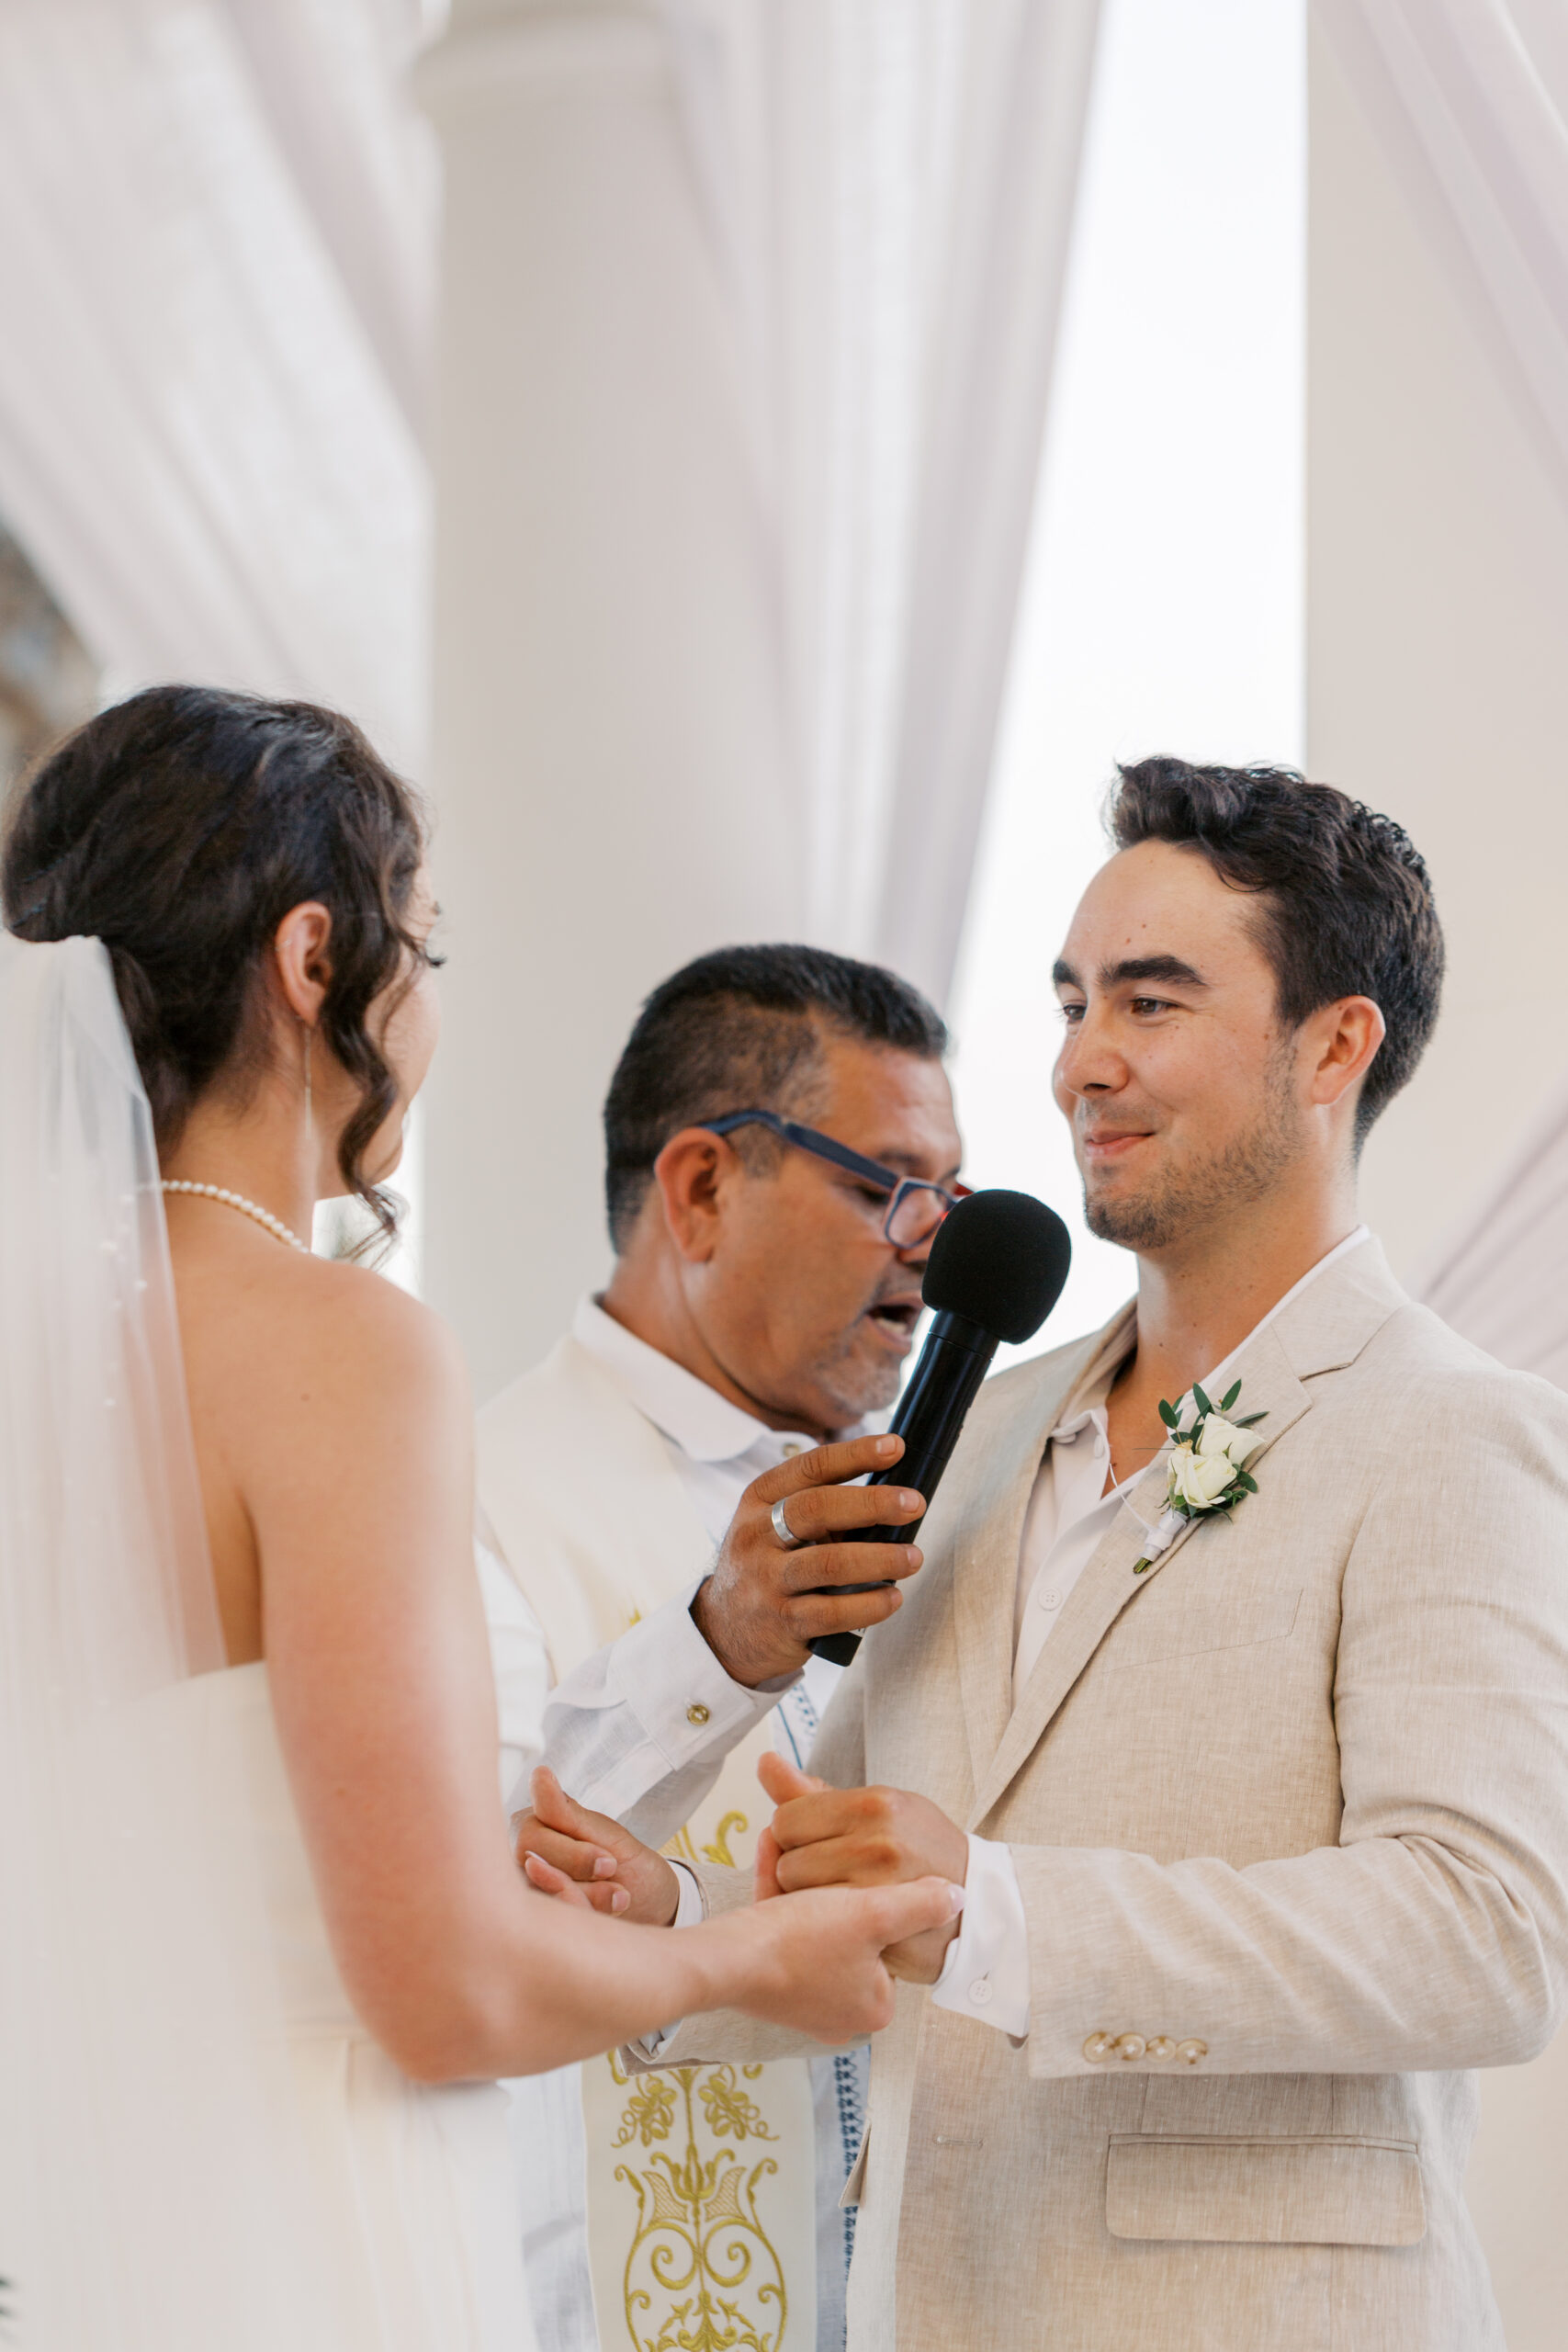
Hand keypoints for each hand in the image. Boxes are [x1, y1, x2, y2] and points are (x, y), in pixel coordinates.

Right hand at [512, 1767, 680, 1924]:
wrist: (652, 1906)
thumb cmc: (627, 1863)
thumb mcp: (607, 1836)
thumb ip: (567, 1814)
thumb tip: (539, 1773)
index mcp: (530, 1825)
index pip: (531, 1839)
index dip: (574, 1856)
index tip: (610, 1861)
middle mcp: (518, 1859)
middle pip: (534, 1870)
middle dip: (583, 1878)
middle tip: (614, 1875)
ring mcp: (525, 1893)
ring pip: (546, 1901)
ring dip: (591, 1900)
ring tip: (619, 1895)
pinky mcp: (540, 1924)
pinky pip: (556, 1926)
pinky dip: (590, 1918)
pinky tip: (611, 1911)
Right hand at [692, 1435, 925, 1685]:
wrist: (724, 1631)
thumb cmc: (768, 1566)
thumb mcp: (773, 1527)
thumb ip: (820, 1510)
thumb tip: (893, 1494)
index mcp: (759, 1500)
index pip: (809, 1468)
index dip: (855, 1454)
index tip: (895, 1447)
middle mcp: (756, 1536)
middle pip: (817, 1509)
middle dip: (872, 1503)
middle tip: (915, 1504)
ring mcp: (766, 1580)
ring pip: (829, 1563)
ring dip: (880, 1558)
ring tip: (913, 1557)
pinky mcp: (781, 1622)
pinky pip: (832, 1612)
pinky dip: (870, 1604)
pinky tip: (893, 1598)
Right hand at [706, 1876, 965, 2044]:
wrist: (724, 1961)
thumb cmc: (798, 1942)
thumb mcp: (870, 1913)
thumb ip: (919, 1904)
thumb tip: (957, 1897)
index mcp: (874, 2007)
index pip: (887, 1940)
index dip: (868, 1897)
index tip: (852, 1870)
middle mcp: (840, 2015)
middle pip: (847, 1933)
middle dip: (828, 1886)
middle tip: (814, 1856)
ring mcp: (803, 2004)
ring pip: (812, 1929)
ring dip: (798, 1886)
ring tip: (784, 1848)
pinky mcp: (769, 1988)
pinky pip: (783, 1936)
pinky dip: (777, 1900)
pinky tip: (769, 1857)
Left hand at [756, 1751, 967, 1983]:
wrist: (980, 1898)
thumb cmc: (920, 1846)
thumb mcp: (878, 1807)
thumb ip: (814, 1793)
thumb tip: (764, 1762)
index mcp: (874, 1803)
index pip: (785, 1819)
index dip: (793, 1835)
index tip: (814, 1843)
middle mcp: (877, 1843)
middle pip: (786, 1862)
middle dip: (799, 1870)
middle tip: (828, 1874)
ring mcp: (881, 1890)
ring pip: (798, 1899)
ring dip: (808, 1902)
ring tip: (837, 1896)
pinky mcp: (883, 1929)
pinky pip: (822, 1929)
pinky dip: (828, 1928)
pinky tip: (848, 1921)